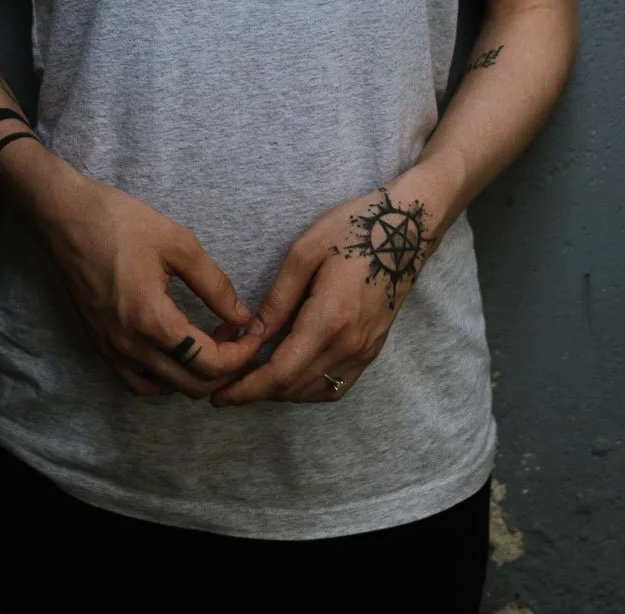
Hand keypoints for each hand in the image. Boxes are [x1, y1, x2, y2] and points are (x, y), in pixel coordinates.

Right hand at [27, 170, 264, 397]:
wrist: (65, 216)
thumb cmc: (120, 222)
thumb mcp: (178, 243)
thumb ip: (215, 284)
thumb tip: (241, 316)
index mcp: (153, 320)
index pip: (210, 362)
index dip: (242, 355)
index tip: (256, 335)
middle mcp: (130, 345)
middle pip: (192, 385)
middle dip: (226, 369)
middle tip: (240, 341)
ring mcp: (111, 349)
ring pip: (166, 388)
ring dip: (196, 376)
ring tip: (211, 345)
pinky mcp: (98, 344)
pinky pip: (137, 381)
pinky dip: (163, 378)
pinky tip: (175, 355)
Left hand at [210, 186, 431, 407]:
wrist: (405, 230)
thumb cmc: (351, 230)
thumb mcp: (303, 253)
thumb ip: (277, 299)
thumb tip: (251, 335)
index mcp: (329, 320)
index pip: (281, 373)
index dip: (248, 389)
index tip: (220, 395)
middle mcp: (349, 345)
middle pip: (295, 388)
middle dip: (256, 393)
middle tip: (225, 387)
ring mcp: (365, 351)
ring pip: (315, 391)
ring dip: (280, 393)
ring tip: (250, 381)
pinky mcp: (373, 350)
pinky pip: (336, 385)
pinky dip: (307, 389)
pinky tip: (288, 376)